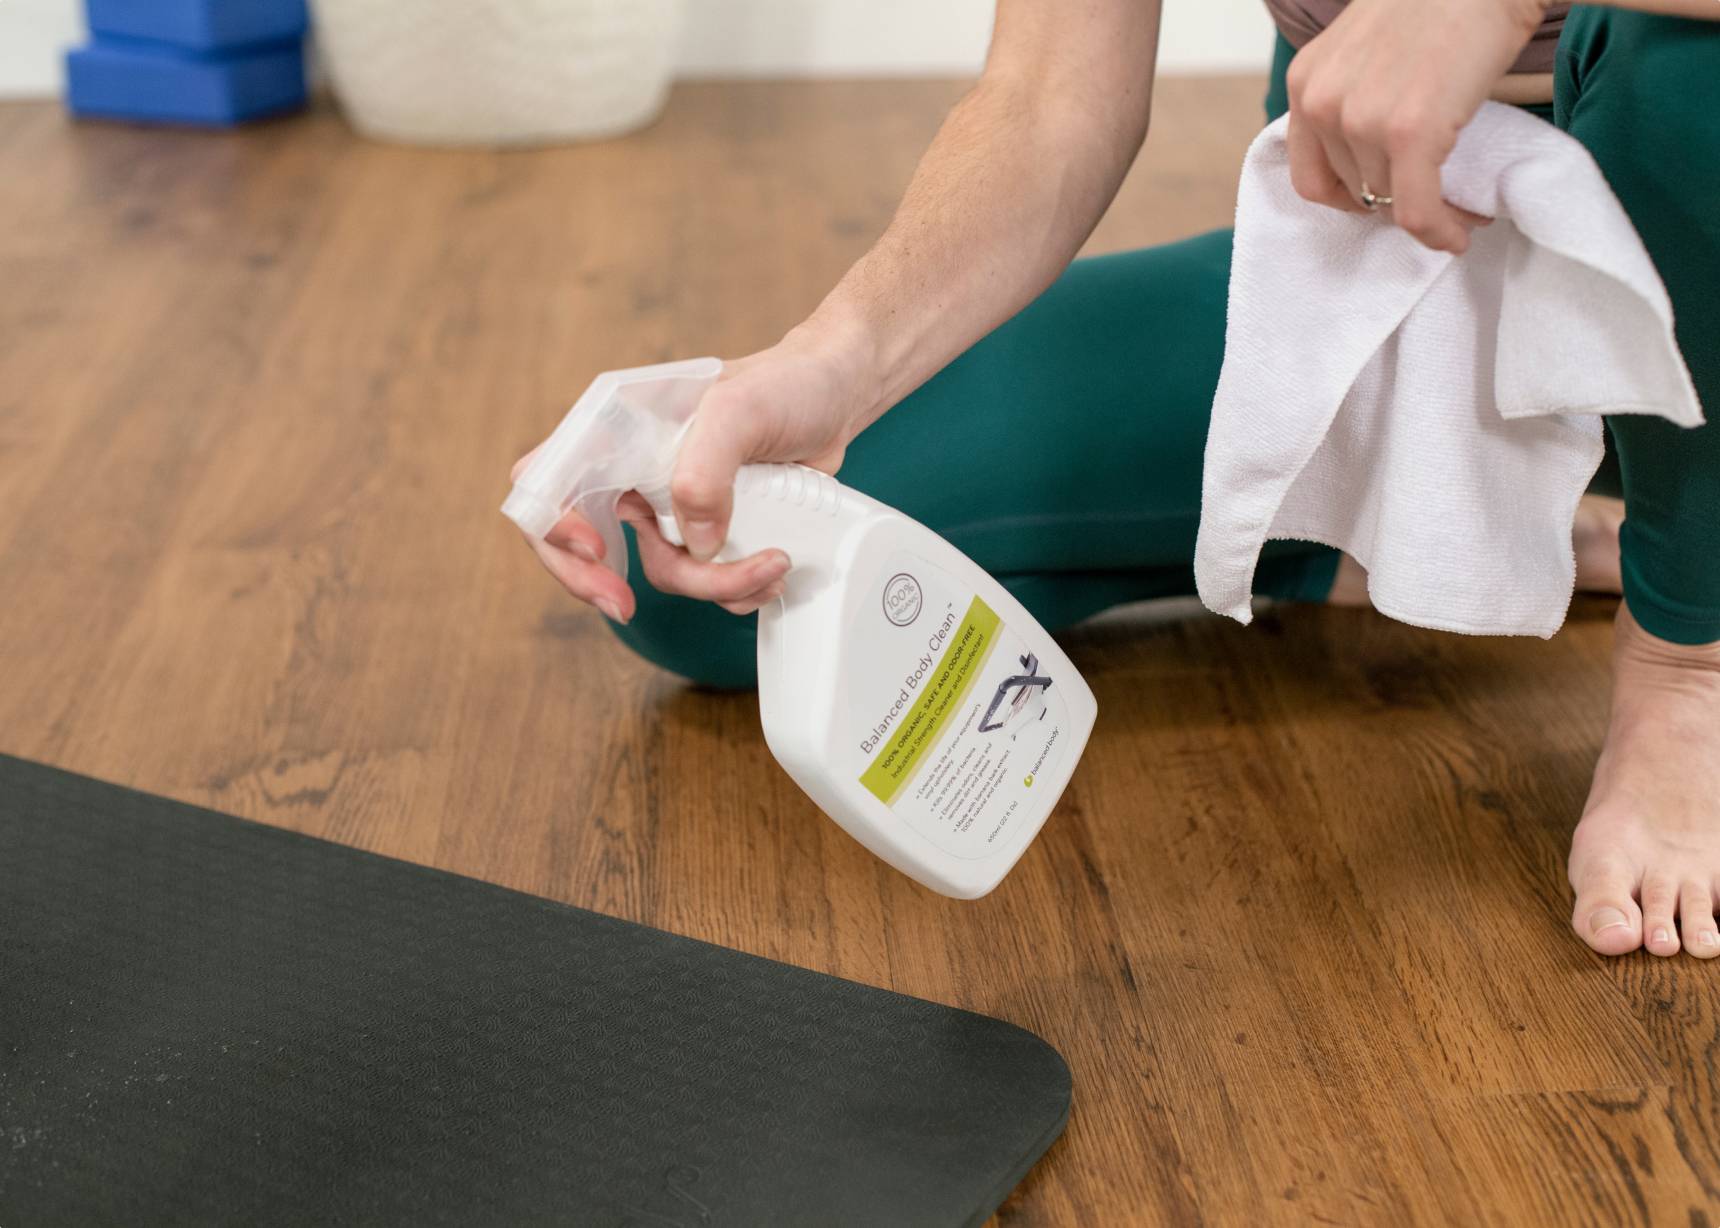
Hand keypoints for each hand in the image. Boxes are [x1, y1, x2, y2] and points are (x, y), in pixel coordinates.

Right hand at [513, 321, 878, 621]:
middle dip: (603, 583)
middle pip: (587, 545)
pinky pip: (703, 578)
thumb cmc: (786, 383)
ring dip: (711, 585)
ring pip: (660, 569)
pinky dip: (735, 587)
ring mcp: (671, 504)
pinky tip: (771, 565)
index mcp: (618, 426)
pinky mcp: (709, 530)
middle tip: (624, 607)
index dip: (551, 524)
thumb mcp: (740, 410)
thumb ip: (705, 470)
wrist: (836, 396)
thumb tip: (694, 542)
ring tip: (771, 563)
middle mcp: (634, 468)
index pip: (546, 480)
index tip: (594, 549)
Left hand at [1284, 0, 1545, 252]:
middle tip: (1438, 198)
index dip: (1350, 197)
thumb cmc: (1440, 1)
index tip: (1387, 196)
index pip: (1311, 174)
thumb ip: (1352, 94)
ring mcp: (1362, 120)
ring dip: (1429, 213)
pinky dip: (1439, 233)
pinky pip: (1416, 211)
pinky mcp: (1409, 133)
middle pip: (1353, 191)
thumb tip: (1371, 158)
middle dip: (1396, 201)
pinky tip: (1460, 235)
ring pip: (1388, 202)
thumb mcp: (1366, 47)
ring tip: (1462, 205)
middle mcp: (1322, 104)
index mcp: (1305, 83)